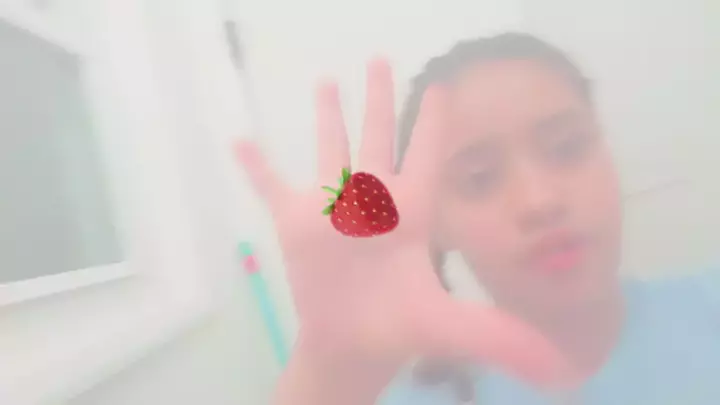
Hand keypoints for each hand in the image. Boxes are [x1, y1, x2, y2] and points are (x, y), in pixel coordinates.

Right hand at [237, 59, 574, 393]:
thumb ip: (497, 336)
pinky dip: (256, 165)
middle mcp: (374, 200)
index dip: (436, 122)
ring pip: (332, 149)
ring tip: (327, 81)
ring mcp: (333, 209)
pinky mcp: (297, 224)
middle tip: (380, 60)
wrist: (352, 347)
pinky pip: (272, 186)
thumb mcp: (448, 326)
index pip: (428, 156)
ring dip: (330, 117)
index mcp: (412, 212)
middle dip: (381, 99)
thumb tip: (557, 367)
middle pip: (380, 138)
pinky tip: (241, 141)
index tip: (443, 85)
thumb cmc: (399, 328)